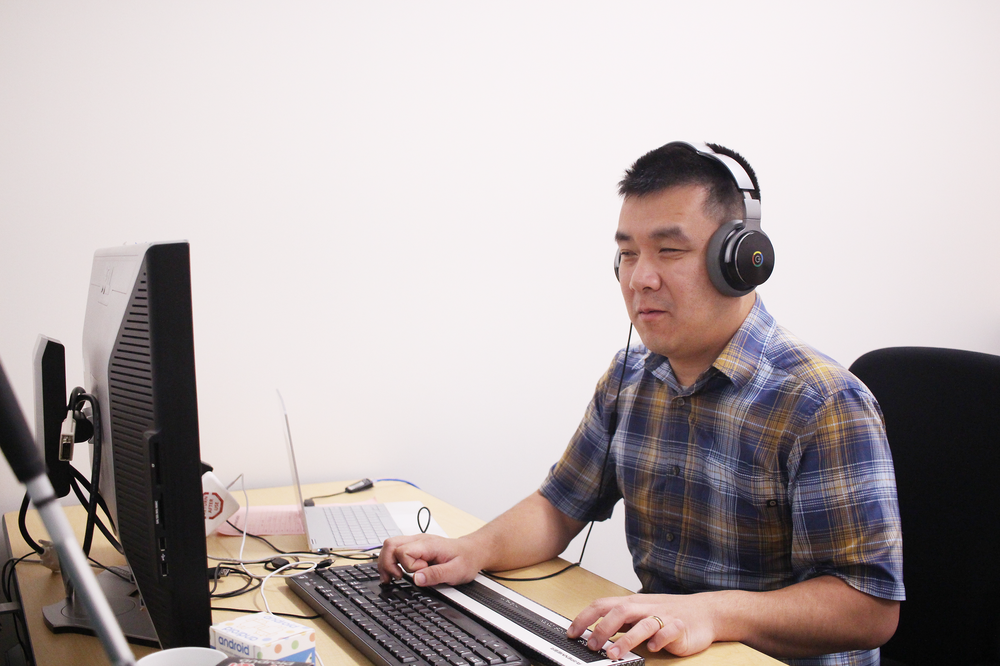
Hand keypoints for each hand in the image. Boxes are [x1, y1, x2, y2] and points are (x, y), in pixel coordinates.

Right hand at [377, 534, 482, 585]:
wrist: (473, 551)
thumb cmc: (466, 560)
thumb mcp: (456, 571)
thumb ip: (435, 575)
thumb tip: (416, 579)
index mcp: (429, 545)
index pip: (404, 551)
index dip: (409, 567)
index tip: (420, 574)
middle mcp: (420, 540)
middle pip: (390, 544)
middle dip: (387, 564)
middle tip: (396, 578)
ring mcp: (417, 542)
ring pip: (390, 545)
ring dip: (386, 562)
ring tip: (391, 578)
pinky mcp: (416, 547)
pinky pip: (396, 549)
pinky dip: (391, 561)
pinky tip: (395, 572)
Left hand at [566, 593, 717, 658]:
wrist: (704, 611)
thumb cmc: (668, 613)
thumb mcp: (640, 614)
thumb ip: (620, 622)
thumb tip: (594, 632)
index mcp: (632, 603)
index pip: (602, 605)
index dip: (585, 618)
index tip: (572, 632)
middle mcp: (645, 607)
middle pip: (619, 612)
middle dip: (602, 628)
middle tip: (592, 645)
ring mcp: (663, 616)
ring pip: (642, 623)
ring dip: (626, 639)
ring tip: (614, 654)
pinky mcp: (680, 627)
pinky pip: (668, 631)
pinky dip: (659, 640)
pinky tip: (652, 649)